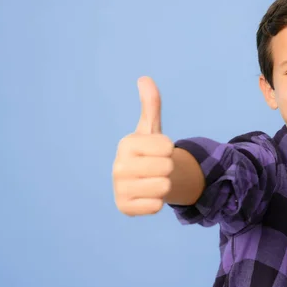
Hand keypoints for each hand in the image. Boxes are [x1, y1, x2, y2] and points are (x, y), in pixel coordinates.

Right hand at [112, 76, 174, 215]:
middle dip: (168, 168)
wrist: (141, 180)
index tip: (157, 151)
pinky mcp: (124, 208)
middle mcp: (118, 166)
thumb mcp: (152, 128)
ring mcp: (119, 188)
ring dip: (164, 185)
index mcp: (127, 144)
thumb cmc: (149, 152)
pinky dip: (157, 202)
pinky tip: (147, 195)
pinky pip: (156, 206)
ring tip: (153, 181)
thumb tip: (144, 78)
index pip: (167, 147)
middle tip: (156, 168)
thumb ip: (151, 105)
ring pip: (164, 187)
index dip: (169, 149)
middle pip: (167, 167)